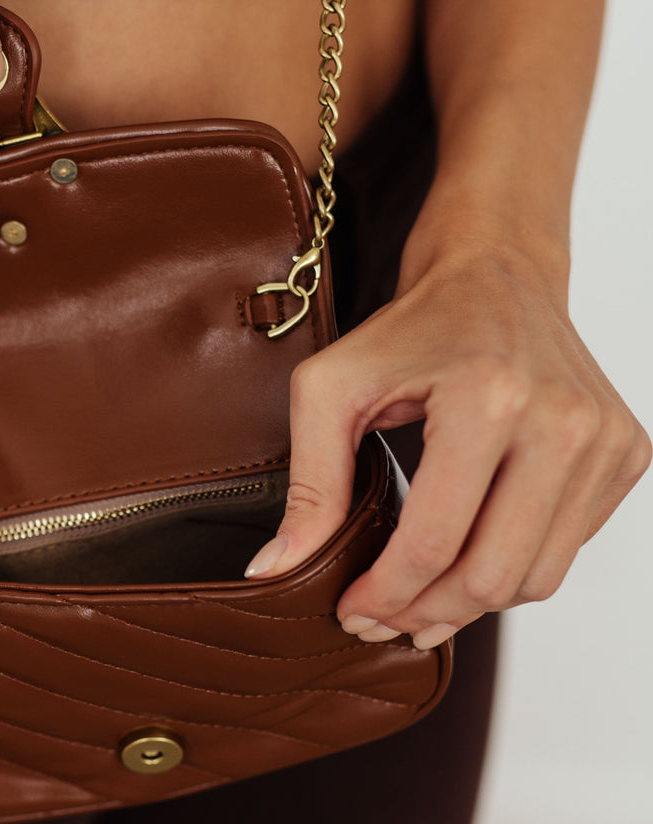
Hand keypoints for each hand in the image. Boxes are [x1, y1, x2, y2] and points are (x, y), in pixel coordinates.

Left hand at [245, 235, 650, 650]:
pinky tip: (467, 553)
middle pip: (492, 575)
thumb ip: (308, 484)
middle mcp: (561, 421)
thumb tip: (275, 572)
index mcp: (488, 399)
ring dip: (470, 603)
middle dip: (425, 613)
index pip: (434, 541)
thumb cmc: (409, 328)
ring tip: (419, 597)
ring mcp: (605, 440)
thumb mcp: (331, 388)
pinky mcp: (625, 452)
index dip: (384, 594)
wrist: (494, 274)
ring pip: (537, 577)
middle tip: (381, 618)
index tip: (350, 610)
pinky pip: (567, 548)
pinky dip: (513, 566)